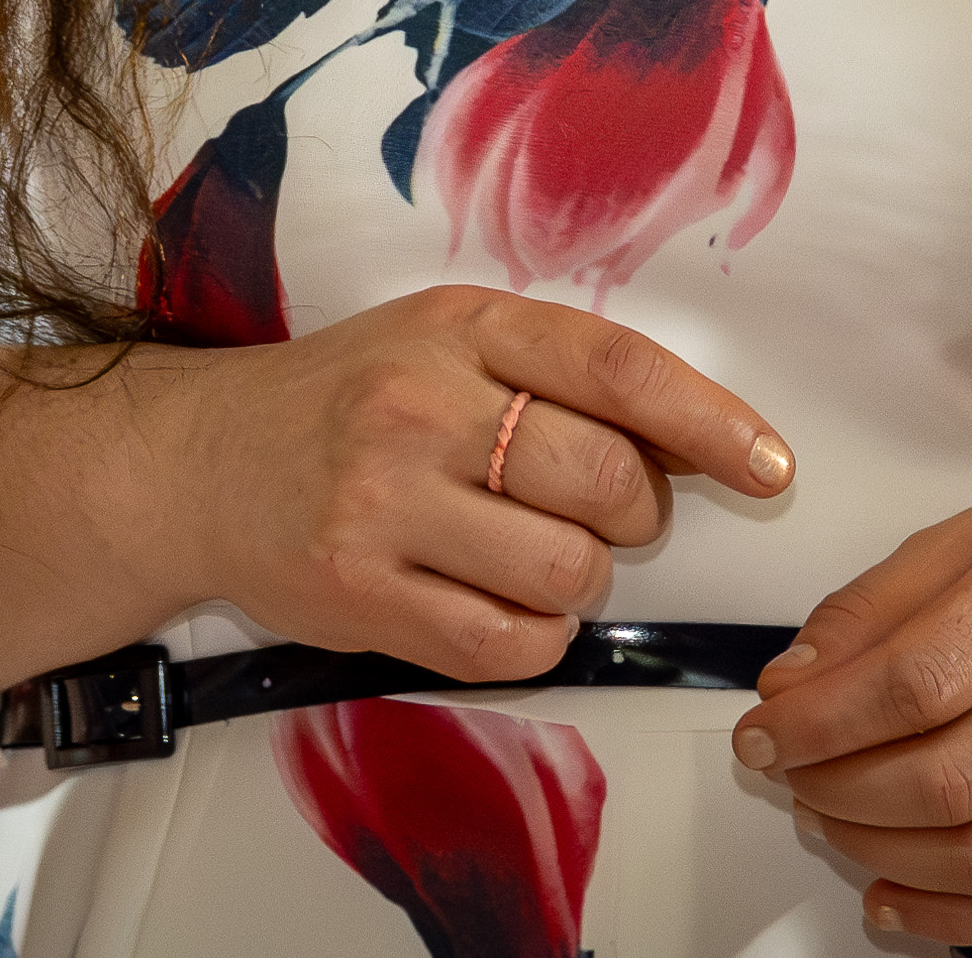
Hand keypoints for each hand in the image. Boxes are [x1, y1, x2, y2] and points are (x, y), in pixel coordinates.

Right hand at [177, 284, 795, 682]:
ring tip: (534, 556)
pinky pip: (509, 644)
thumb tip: (707, 437)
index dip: (711, 423)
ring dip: (580, 579)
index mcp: (459, 326)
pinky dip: (536, 637)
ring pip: (567, 573)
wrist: (202, 464)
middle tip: (597, 511)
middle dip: (633, 512)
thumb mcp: (449, 341)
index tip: (770, 465)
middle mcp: (418, 407)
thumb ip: (565, 375)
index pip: (617, 370)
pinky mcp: (358, 597)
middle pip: (605, 481)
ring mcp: (382, 506)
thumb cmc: (352, 399)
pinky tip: (501, 604)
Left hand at [732, 473, 971, 945]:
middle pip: (946, 781)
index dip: (818, 723)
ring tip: (834, 822)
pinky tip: (896, 894)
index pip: (914, 684)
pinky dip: (958, 922)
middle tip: (793, 774)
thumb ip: (872, 608)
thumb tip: (791, 686)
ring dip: (882, 855)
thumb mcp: (969, 534)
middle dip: (838, 791)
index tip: (764, 732)